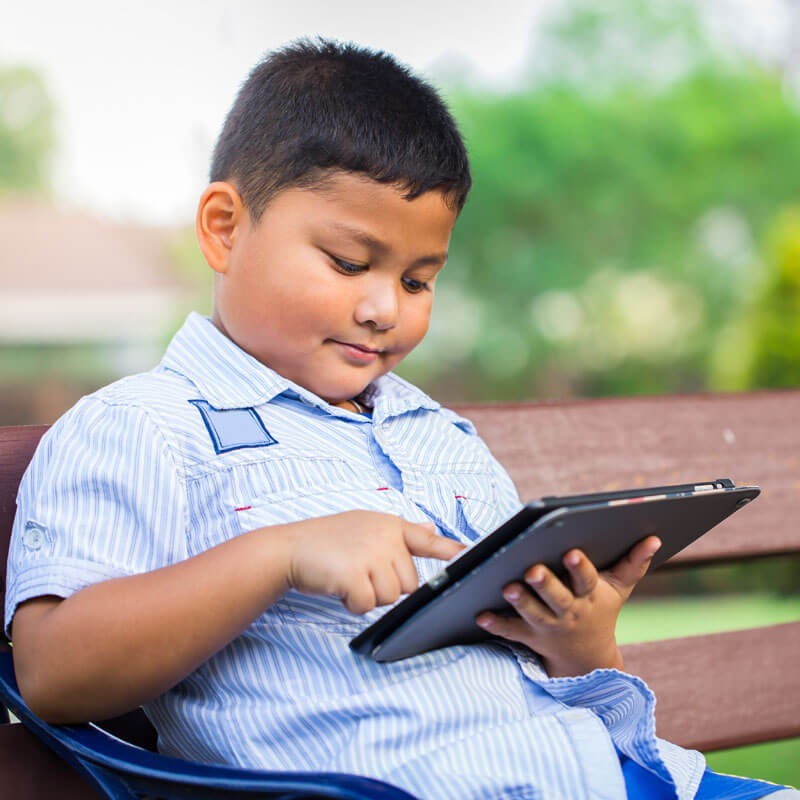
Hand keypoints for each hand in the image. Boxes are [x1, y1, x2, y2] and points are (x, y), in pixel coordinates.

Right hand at [285, 510, 464, 614]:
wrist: (288, 548)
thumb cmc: (326, 541)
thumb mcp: (364, 527)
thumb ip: (399, 533)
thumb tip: (429, 527)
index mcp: (390, 525)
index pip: (426, 539)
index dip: (449, 550)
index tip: (469, 554)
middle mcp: (385, 537)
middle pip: (408, 583)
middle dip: (385, 586)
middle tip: (358, 571)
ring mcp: (370, 554)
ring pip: (390, 597)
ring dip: (368, 596)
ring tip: (346, 575)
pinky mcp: (355, 574)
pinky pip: (368, 606)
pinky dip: (352, 604)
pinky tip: (338, 587)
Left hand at [475, 536, 660, 676]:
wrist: (588, 659)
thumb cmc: (600, 609)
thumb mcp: (619, 589)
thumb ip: (634, 563)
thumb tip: (654, 537)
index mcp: (590, 596)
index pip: (587, 580)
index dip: (580, 568)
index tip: (572, 553)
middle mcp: (569, 612)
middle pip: (556, 598)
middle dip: (545, 584)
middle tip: (532, 570)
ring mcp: (548, 626)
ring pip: (532, 613)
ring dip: (519, 602)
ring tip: (506, 587)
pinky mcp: (529, 637)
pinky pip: (510, 631)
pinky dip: (496, 624)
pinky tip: (480, 614)